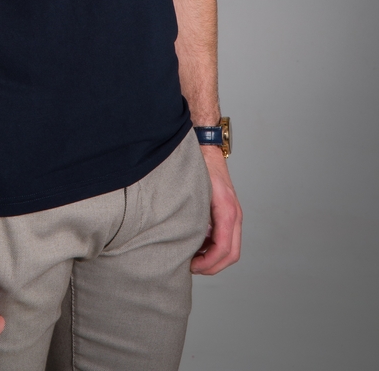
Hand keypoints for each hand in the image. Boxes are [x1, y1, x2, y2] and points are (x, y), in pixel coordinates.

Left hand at [191, 146, 241, 274]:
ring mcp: (233, 213)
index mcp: (227, 211)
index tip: (192, 266)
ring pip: (231, 248)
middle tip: (192, 267)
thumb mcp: (194, 192)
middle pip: (232, 254)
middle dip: (213, 266)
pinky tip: (197, 244)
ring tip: (192, 257)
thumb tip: (181, 239)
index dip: (208, 263)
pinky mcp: (228, 212)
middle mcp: (234, 214)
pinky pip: (226, 237)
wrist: (206, 148)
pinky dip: (214, 246)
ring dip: (214, 258)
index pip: (223, 248)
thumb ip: (191, 215)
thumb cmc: (199, 167)